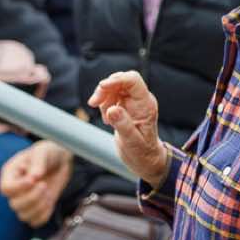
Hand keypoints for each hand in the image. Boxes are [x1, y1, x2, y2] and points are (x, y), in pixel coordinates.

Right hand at [0, 140, 73, 225]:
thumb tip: (35, 177)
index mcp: (10, 174)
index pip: (6, 188)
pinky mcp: (35, 209)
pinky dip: (44, 215)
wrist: (60, 162)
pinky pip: (35, 221)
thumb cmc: (48, 153)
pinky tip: (50, 202)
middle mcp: (14, 189)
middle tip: (44, 184)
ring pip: (23, 215)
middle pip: (14, 204)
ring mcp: (24, 201)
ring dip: (39, 207)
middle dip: (32, 197)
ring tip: (48, 193)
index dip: (19, 188)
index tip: (34, 180)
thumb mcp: (43, 151)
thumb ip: (38, 162)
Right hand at [87, 71, 166, 185]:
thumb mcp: (132, 143)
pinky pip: (111, 95)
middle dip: (105, 88)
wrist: (145, 160)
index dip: (116, 79)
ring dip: (103, 97)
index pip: (133, 80)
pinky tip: (107, 119)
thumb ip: (123, 126)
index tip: (101, 87)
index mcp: (146, 105)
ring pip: (114, 86)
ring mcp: (133, 102)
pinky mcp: (125, 106)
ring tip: (105, 118)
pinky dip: (104, 103)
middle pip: (121, 80)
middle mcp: (141, 100)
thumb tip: (112, 109)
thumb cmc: (142, 154)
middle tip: (93, 103)